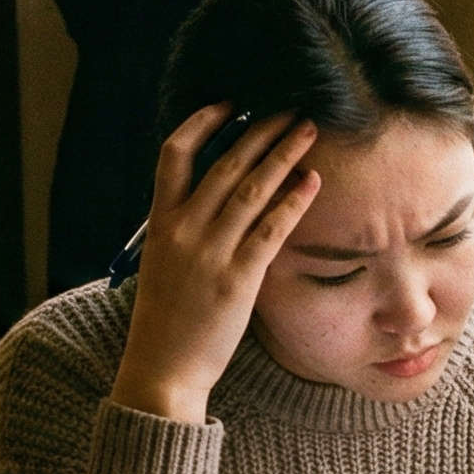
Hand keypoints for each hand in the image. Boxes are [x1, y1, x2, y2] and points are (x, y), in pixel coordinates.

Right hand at [110, 106, 320, 422]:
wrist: (162, 368)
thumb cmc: (166, 318)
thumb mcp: (163, 263)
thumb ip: (183, 228)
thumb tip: (211, 199)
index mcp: (160, 222)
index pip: (174, 155)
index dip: (202, 124)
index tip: (229, 105)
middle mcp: (183, 229)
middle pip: (225, 164)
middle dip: (260, 131)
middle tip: (288, 108)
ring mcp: (210, 252)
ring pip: (251, 189)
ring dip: (283, 155)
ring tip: (308, 131)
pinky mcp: (238, 279)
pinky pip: (271, 229)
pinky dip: (293, 202)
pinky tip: (313, 182)